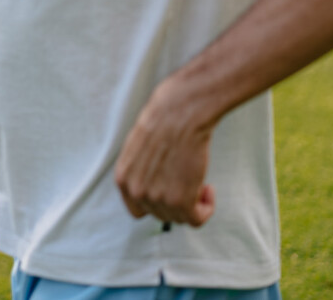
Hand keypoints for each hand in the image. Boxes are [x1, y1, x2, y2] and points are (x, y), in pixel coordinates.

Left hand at [114, 79, 217, 226]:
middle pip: (161, 215)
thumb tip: (153, 187)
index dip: (157, 204)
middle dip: (177, 202)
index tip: (171, 192)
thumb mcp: (137, 150)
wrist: (179, 113)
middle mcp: (136, 192)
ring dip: (193, 203)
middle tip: (190, 181)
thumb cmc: (163, 123)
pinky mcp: (181, 201)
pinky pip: (197, 219)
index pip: (138, 210)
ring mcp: (157, 199)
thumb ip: (139, 173)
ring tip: (199, 180)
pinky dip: (206, 209)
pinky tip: (209, 189)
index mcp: (123, 180)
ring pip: (180, 217)